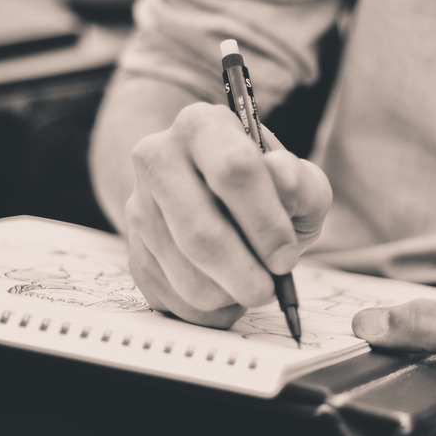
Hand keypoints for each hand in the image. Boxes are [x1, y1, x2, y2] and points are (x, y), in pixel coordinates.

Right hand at [125, 102, 331, 327]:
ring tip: (251, 282)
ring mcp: (138, 208)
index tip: (285, 257)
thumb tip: (281, 176)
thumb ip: (302, 182)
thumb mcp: (299, 183)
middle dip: (245, 274)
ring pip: (187, 276)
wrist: (213, 203)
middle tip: (269, 289)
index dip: (266, 222)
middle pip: (201, 233)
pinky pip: (176, 301)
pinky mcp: (134, 254)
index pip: (234, 170)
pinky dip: (213, 309)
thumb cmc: (266, 193)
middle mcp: (158, 158)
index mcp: (203, 126)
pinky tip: (228, 288)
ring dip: (230, 294)